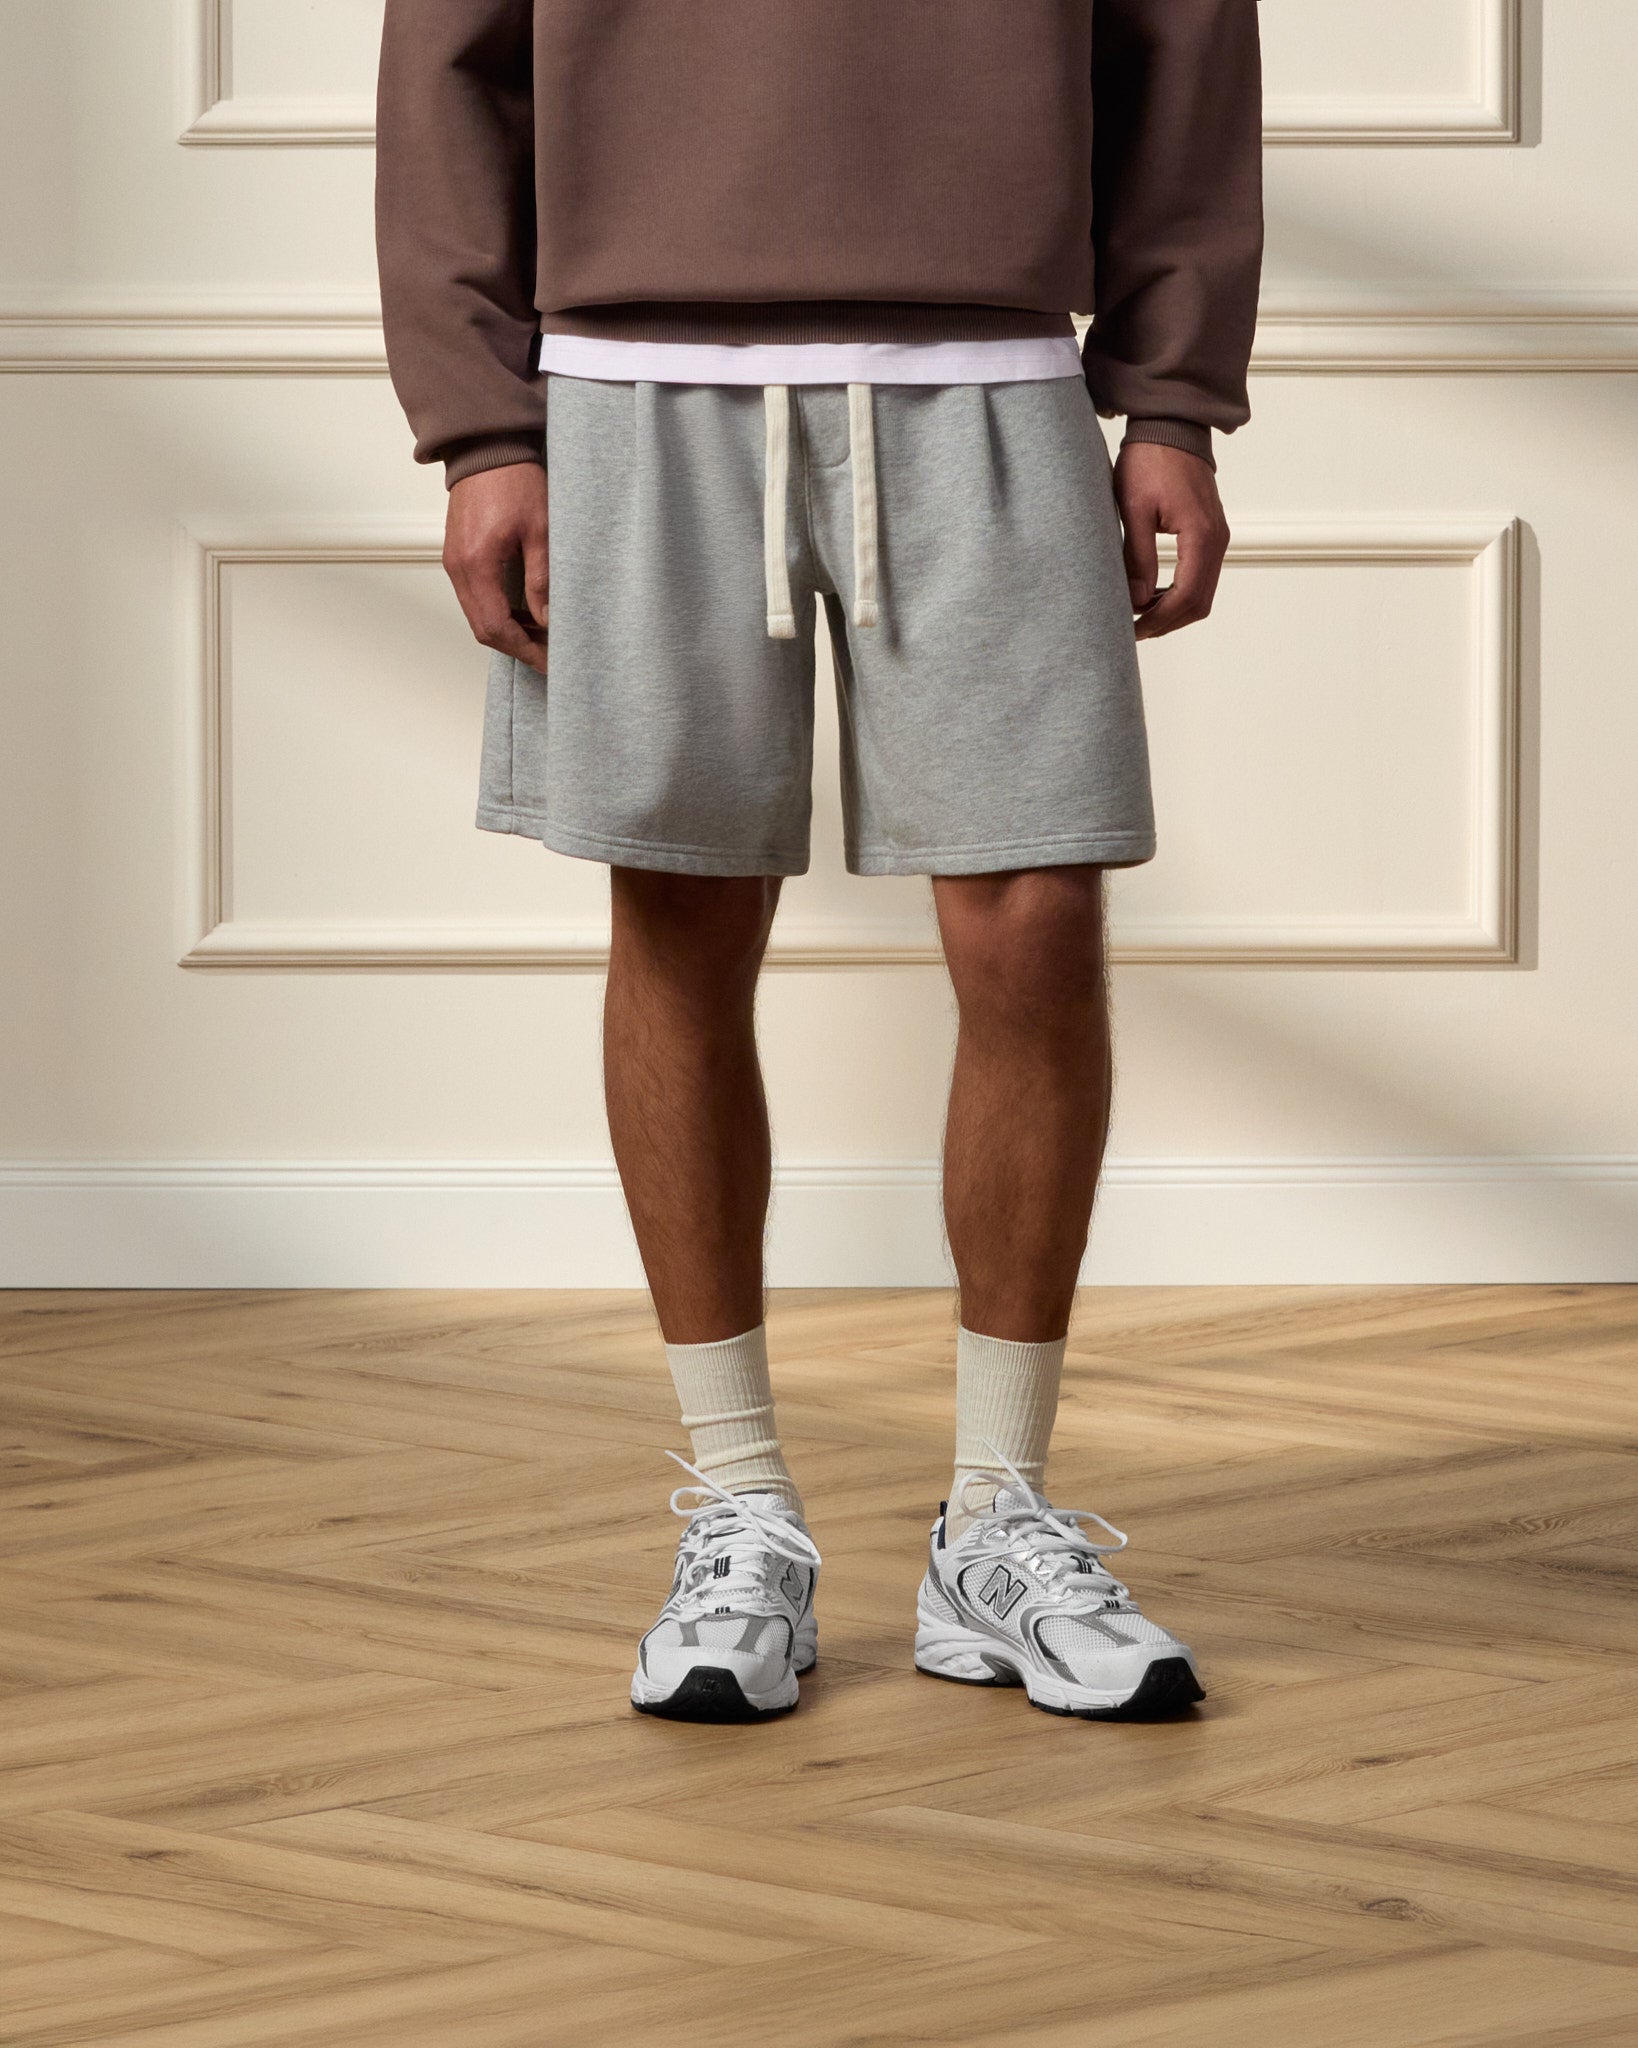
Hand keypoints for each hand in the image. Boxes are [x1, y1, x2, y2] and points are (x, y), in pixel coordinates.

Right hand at [444, 462, 550, 675]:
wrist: (487, 449)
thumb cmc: (514, 481)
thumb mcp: (540, 531)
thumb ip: (542, 580)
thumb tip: (547, 620)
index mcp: (476, 564)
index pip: (496, 627)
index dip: (524, 650)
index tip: (548, 661)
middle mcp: (458, 568)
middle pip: (483, 628)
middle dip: (516, 647)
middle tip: (549, 653)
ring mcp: (454, 563)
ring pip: (477, 615)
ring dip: (508, 631)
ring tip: (542, 634)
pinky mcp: (458, 556)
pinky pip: (474, 597)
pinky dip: (498, 612)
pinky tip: (524, 611)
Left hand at [1113, 442, 1230, 641]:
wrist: (1170, 427)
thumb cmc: (1150, 460)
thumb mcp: (1134, 509)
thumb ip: (1138, 557)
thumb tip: (1137, 600)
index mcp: (1201, 535)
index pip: (1186, 597)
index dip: (1159, 620)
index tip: (1132, 628)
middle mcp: (1216, 539)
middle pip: (1199, 603)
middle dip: (1167, 622)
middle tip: (1133, 629)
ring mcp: (1216, 537)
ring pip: (1201, 594)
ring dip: (1173, 611)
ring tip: (1139, 615)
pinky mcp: (1210, 534)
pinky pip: (1200, 576)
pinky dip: (1178, 594)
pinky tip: (1152, 595)